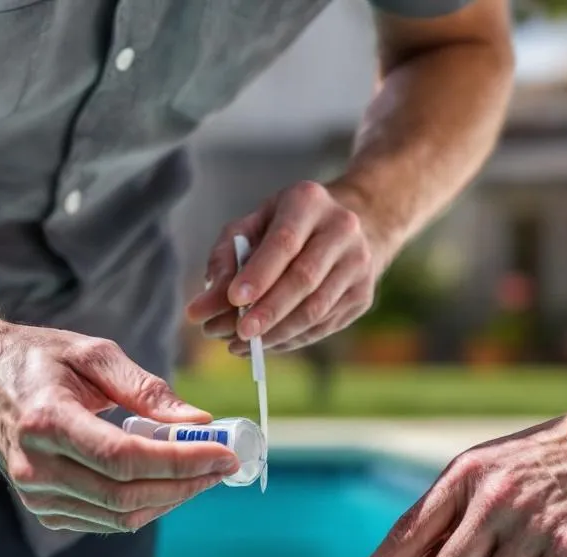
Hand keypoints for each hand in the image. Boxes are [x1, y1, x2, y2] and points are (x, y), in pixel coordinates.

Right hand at [0, 320, 239, 533]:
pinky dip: (145, 505)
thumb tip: (200, 421)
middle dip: (186, 483)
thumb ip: (146, 389)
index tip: (224, 452)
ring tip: (203, 470)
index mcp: (46, 421)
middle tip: (224, 463)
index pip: (125, 457)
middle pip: (126, 495)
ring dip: (171, 497)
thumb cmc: (38, 358)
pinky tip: (166, 480)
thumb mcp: (93, 354)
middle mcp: (36, 466)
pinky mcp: (43, 508)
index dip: (181, 460)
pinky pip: (106, 519)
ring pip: (120, 515)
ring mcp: (36, 494)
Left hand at [185, 181, 387, 353]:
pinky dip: (291, 339)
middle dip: (267, 311)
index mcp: (309, 201)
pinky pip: (324, 325)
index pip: (284, 242)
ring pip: (316, 308)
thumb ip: (225, 259)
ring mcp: (359, 264)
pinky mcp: (363, 295)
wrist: (354, 226)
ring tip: (241, 346)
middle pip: (303, 279)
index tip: (233, 299)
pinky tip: (265, 344)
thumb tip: (203, 306)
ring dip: (276, 332)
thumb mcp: (252, 226)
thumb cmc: (286, 226)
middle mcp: (342, 229)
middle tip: (236, 335)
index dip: (259, 274)